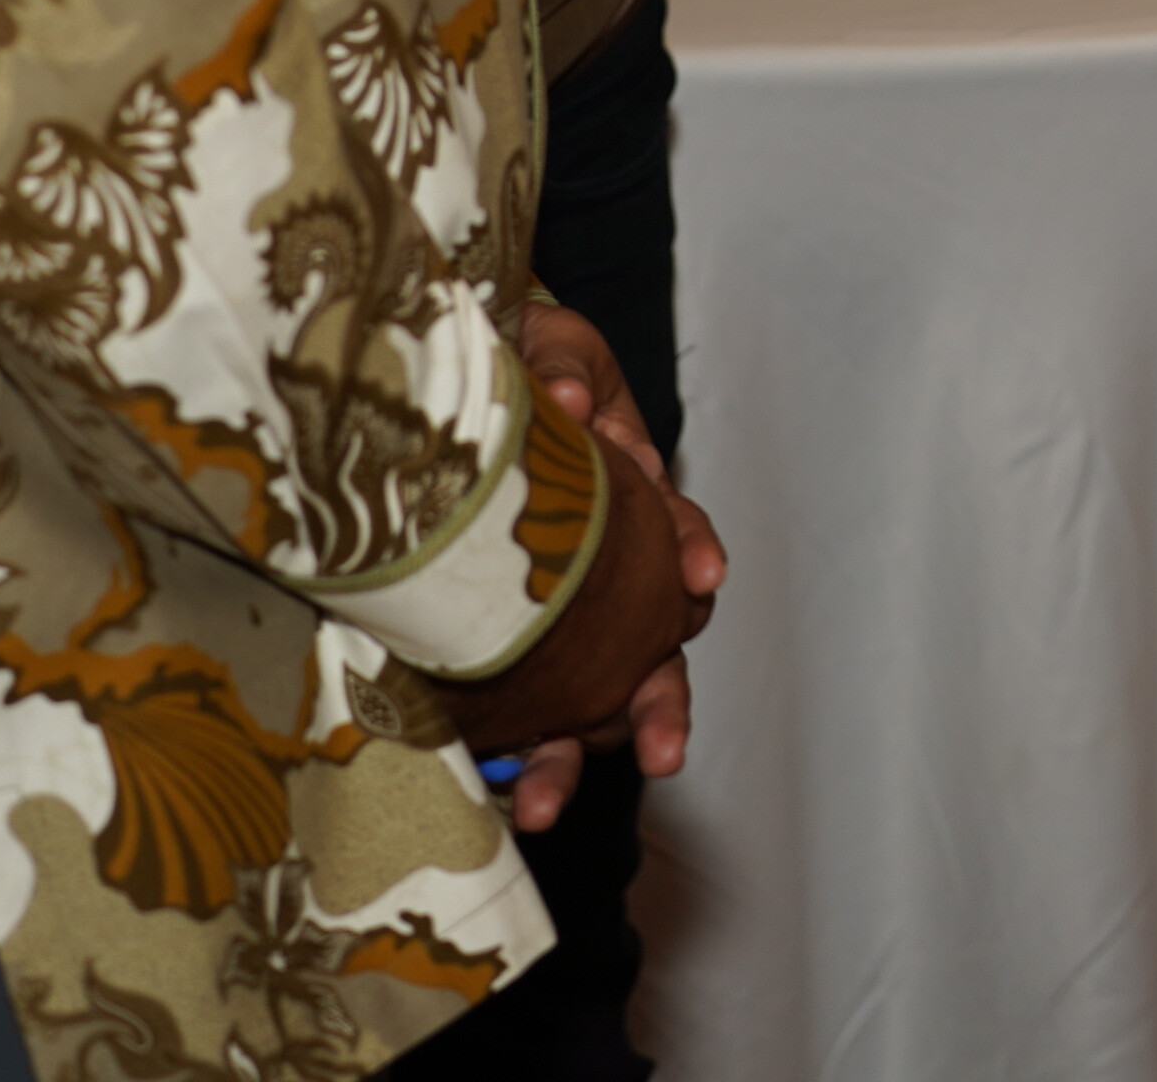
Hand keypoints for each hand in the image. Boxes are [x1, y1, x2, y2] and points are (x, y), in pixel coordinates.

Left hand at [463, 297, 727, 812]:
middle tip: (661, 753)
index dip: (689, 550)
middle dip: (657, 707)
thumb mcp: (550, 346)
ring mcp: (555, 624)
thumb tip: (569, 398)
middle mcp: (608, 579)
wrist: (456, 388)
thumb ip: (563, 363)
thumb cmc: (522, 367)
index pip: (676, 534)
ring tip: (540, 809)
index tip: (700, 574)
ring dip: (569, 758)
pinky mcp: (490, 651)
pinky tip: (492, 795)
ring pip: (583, 707)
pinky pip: (509, 717)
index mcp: (633, 508)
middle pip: (648, 652)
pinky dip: (508, 756)